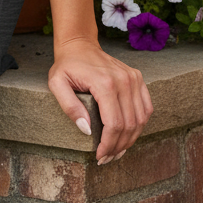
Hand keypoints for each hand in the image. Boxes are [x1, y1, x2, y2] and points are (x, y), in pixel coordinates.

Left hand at [47, 37, 153, 164]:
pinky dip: (140, 125)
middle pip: (129, 124)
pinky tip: (128, 135)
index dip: (108, 144)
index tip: (100, 156)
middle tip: (107, 158)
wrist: (79, 44)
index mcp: (104, 82)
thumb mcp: (57, 83)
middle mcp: (124, 80)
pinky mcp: (138, 78)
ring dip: (131, 139)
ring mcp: (133, 78)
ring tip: (117, 151)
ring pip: (140, 119)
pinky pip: (146, 108)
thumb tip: (87, 130)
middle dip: (119, 146)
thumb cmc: (67, 65)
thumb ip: (69, 106)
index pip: (114, 123)